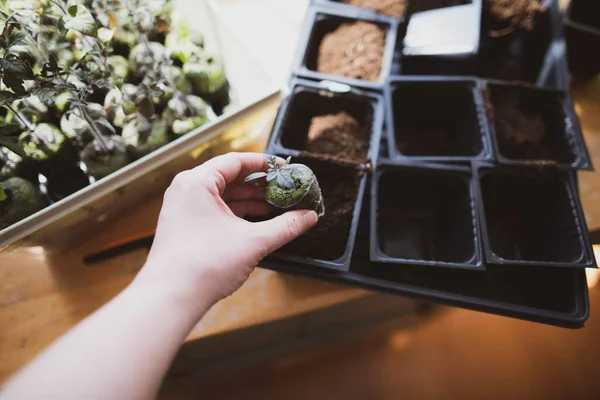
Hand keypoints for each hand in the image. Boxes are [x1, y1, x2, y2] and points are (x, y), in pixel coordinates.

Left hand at [138, 152, 318, 308]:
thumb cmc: (205, 264)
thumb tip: (310, 216)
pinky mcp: (185, 227)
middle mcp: (186, 190)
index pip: (235, 162)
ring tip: (277, 207)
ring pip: (223, 196)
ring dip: (250, 200)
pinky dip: (236, 214)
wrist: (171, 298)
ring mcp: (183, 210)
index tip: (285, 168)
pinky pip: (215, 211)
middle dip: (259, 185)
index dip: (263, 164)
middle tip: (284, 189)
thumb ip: (286, 226)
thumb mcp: (254, 242)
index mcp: (197, 182)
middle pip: (229, 178)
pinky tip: (257, 222)